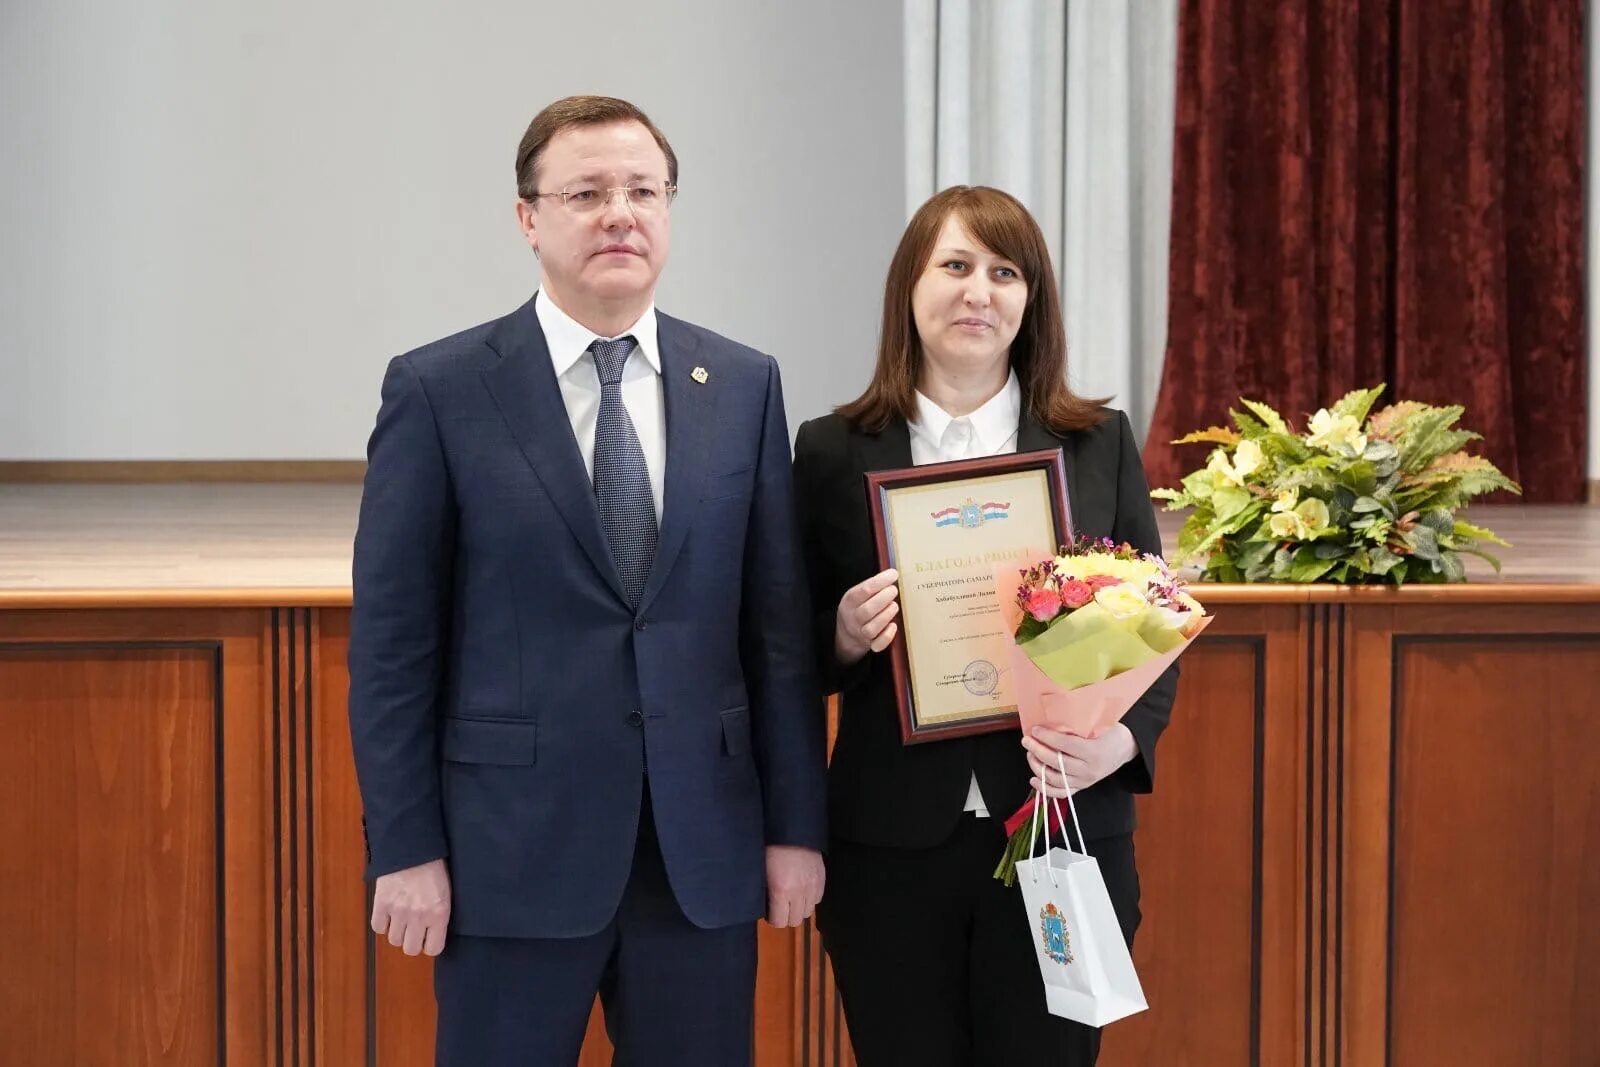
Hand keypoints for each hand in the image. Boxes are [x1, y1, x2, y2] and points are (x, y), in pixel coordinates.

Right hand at [371, 858, 451, 956]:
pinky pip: (378, 927)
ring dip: (397, 931)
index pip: (434, 948)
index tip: (428, 937)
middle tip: (414, 929)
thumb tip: (433, 935)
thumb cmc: (434, 867)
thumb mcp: (446, 892)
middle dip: (412, 941)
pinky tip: (389, 912)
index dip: (430, 944)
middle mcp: (419, 916)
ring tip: (402, 917)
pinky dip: (382, 923)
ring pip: (394, 940)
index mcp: (439, 913)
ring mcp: (398, 911)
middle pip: (410, 949)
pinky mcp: (382, 903)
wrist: (413, 847)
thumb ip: (440, 915)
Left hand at [765, 845, 824, 927]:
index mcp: (780, 890)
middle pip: (795, 920)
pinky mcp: (821, 878)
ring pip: (808, 912)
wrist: (791, 829)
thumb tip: (766, 906)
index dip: (773, 919)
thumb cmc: (770, 847)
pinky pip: (818, 899)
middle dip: (786, 916)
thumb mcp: (762, 872)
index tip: (769, 912)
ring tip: (792, 899)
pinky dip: (810, 898)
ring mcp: (812, 885)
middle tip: (780, 906)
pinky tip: (802, 890)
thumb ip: (765, 892)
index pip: (780, 921)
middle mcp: (799, 891)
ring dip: (799, 908)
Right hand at [834, 569, 899, 665]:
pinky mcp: (870, 645)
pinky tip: (893, 625)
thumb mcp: (856, 595)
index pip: (864, 590)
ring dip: (886, 615)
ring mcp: (861, 633)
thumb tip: (892, 574)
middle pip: (867, 610)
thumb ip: (870, 587)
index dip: (881, 581)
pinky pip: (878, 644)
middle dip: (884, 598)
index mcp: (849, 602)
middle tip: (894, 590)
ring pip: (872, 628)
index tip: (894, 574)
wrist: (846, 635)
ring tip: (894, 605)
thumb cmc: (857, 609)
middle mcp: (853, 618)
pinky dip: (888, 635)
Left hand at [1022, 724, 1138, 796]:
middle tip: (1026, 740)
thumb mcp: (1099, 723)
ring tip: (1030, 754)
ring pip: (1055, 779)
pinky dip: (1045, 789)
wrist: (1124, 749)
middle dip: (1038, 750)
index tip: (1035, 730)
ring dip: (1037, 767)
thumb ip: (1078, 724)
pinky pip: (1061, 793)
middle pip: (1057, 763)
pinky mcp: (1081, 787)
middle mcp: (1089, 770)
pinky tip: (1034, 779)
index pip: (1066, 745)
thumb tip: (1050, 718)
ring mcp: (1085, 781)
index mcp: (1095, 752)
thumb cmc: (1109, 732)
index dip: (1048, 737)